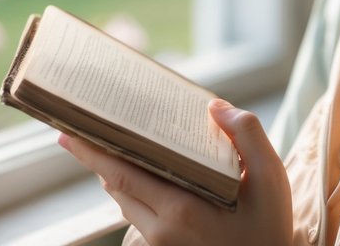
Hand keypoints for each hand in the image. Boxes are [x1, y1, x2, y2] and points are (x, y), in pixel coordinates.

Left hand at [59, 99, 292, 245]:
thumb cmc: (270, 226)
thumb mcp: (270, 175)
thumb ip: (246, 133)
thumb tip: (214, 107)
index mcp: (182, 209)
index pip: (122, 175)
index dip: (93, 153)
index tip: (68, 133)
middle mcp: (163, 229)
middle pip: (116, 187)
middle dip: (96, 157)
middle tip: (77, 129)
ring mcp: (162, 243)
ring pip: (125, 202)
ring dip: (114, 173)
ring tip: (107, 144)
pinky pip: (138, 215)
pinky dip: (132, 190)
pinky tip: (142, 171)